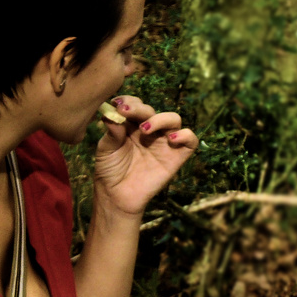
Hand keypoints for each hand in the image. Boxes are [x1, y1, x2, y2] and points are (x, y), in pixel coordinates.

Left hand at [92, 95, 197, 216]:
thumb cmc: (110, 171)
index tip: (116, 104)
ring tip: (144, 129)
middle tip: (125, 112)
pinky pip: (190, 140)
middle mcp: (150, 130)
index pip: (136, 104)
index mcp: (132, 124)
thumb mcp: (106, 149)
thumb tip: (113, 113)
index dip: (129, 101)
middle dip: (139, 109)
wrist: (117, 196)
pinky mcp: (177, 156)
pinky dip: (185, 135)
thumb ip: (112, 132)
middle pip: (152, 110)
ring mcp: (165, 142)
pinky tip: (171, 139)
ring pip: (173, 119)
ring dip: (160, 119)